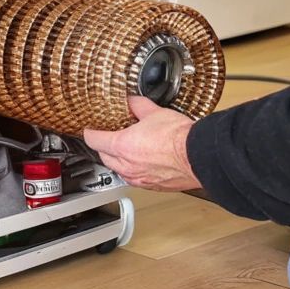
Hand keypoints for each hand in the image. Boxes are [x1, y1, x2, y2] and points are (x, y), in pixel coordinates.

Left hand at [82, 95, 200, 191]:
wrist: (199, 156)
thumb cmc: (179, 138)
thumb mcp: (155, 113)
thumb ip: (139, 106)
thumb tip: (133, 102)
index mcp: (122, 146)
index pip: (94, 140)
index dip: (90, 133)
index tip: (89, 130)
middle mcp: (127, 166)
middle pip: (104, 157)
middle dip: (104, 147)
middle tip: (109, 137)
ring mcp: (140, 178)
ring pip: (120, 170)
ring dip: (119, 161)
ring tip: (128, 150)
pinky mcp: (153, 186)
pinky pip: (136, 179)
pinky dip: (136, 170)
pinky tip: (145, 162)